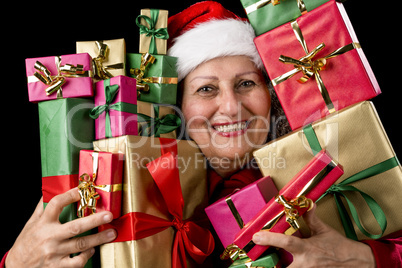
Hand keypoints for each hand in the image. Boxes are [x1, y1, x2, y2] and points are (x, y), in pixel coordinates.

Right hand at [6, 188, 116, 267]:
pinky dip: (87, 255)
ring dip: (99, 238)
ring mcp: (54, 253)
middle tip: (109, 215)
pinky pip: (77, 262)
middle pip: (76, 227)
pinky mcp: (57, 267)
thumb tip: (48, 191)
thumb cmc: (25, 244)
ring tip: (111, 233)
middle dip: (95, 220)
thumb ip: (41, 209)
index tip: (82, 190)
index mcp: (42, 223)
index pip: (56, 204)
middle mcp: (49, 238)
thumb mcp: (30, 224)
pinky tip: (92, 250)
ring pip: (81, 245)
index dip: (70, 195)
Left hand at [252, 205, 375, 266]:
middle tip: (261, 255)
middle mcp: (305, 264)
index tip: (256, 236)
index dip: (270, 239)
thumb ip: (311, 219)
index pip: (286, 243)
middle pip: (280, 265)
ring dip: (280, 264)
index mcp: (307, 249)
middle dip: (270, 262)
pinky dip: (289, 266)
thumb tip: (307, 204)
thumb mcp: (324, 231)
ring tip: (271, 260)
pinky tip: (289, 261)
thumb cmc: (340, 247)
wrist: (357, 263)